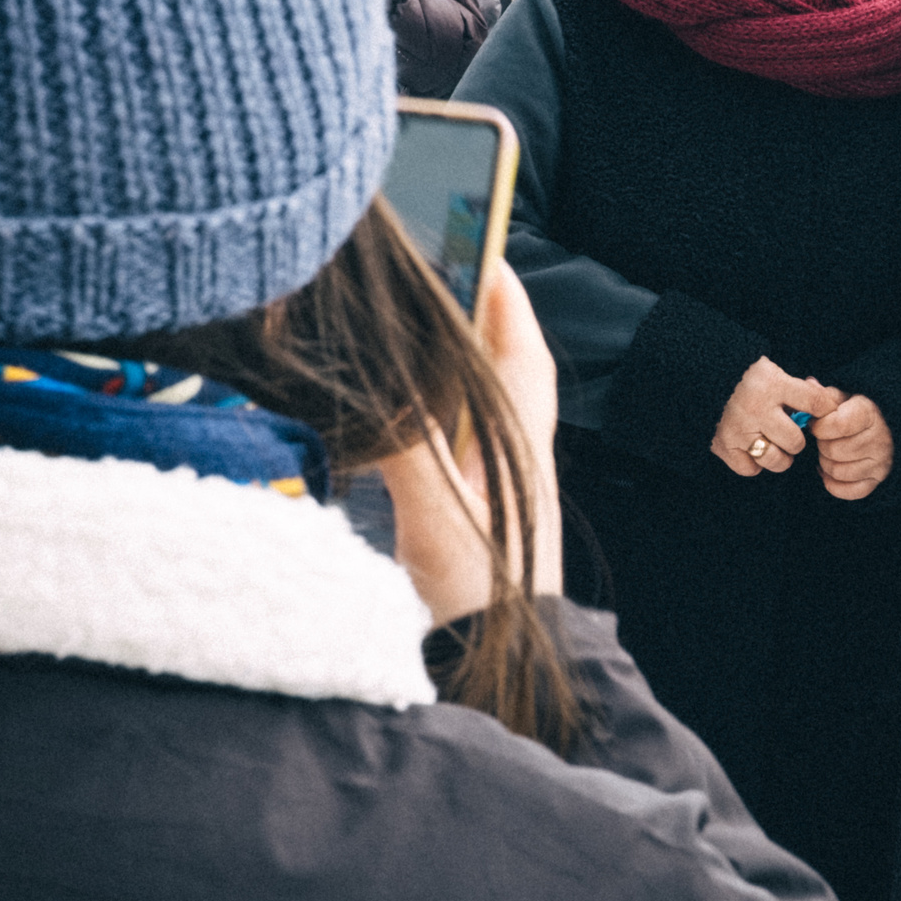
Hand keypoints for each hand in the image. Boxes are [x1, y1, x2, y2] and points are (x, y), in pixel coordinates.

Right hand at [383, 260, 563, 624]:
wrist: (497, 667)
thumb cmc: (481, 592)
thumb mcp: (436, 512)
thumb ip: (409, 442)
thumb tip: (383, 379)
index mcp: (518, 433)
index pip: (515, 335)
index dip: (495, 281)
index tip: (468, 232)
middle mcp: (512, 442)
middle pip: (495, 351)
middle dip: (466, 303)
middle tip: (425, 257)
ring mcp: (494, 470)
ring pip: (474, 385)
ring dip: (447, 347)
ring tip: (405, 306)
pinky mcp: (469, 496)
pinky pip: (452, 424)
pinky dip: (428, 394)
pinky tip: (397, 389)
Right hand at [711, 357, 844, 479]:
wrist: (702, 376)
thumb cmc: (746, 376)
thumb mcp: (774, 371)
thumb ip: (801, 388)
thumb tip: (830, 403)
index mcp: (771, 384)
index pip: (815, 403)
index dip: (826, 411)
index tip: (825, 415)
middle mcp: (755, 408)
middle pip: (795, 441)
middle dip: (797, 440)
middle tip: (790, 433)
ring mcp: (738, 429)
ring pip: (775, 460)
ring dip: (780, 456)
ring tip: (775, 445)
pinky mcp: (724, 446)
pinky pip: (750, 469)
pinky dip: (754, 463)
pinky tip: (754, 449)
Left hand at [812, 394, 893, 500]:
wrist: (877, 427)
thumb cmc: (850, 411)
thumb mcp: (839, 398)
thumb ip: (823, 394)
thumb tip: (809, 384)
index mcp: (869, 413)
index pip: (838, 425)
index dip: (820, 427)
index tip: (815, 424)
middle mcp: (880, 438)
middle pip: (833, 451)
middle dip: (821, 445)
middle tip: (823, 439)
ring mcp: (881, 461)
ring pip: (838, 472)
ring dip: (825, 464)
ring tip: (827, 453)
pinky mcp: (877, 480)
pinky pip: (847, 491)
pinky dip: (832, 483)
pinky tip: (829, 471)